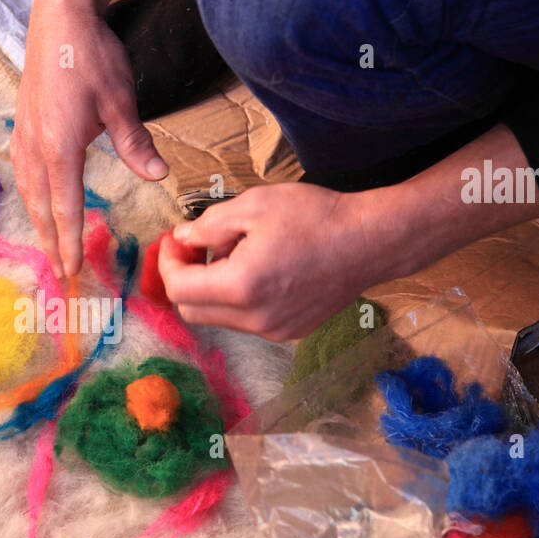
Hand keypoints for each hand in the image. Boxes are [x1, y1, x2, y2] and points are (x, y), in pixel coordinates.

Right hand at [13, 0, 167, 276]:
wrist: (58, 16)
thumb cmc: (91, 54)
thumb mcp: (121, 99)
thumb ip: (136, 142)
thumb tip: (158, 175)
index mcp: (60, 146)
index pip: (65, 206)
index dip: (70, 241)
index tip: (73, 270)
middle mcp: (36, 146)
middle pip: (42, 208)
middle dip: (52, 244)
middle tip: (60, 276)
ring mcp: (25, 136)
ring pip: (30, 193)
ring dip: (39, 225)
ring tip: (50, 250)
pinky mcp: (23, 126)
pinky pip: (26, 174)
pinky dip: (33, 199)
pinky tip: (39, 205)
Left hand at [157, 182, 385, 340]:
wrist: (370, 241)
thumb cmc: (316, 217)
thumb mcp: (254, 206)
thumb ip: (209, 226)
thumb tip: (181, 239)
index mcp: (242, 286)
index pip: (179, 289)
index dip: (168, 263)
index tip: (174, 241)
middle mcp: (255, 318)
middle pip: (192, 311)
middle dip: (184, 278)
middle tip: (195, 247)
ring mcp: (274, 330)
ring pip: (219, 317)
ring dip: (212, 288)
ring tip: (234, 253)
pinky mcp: (290, 332)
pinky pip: (246, 320)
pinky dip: (237, 298)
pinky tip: (257, 269)